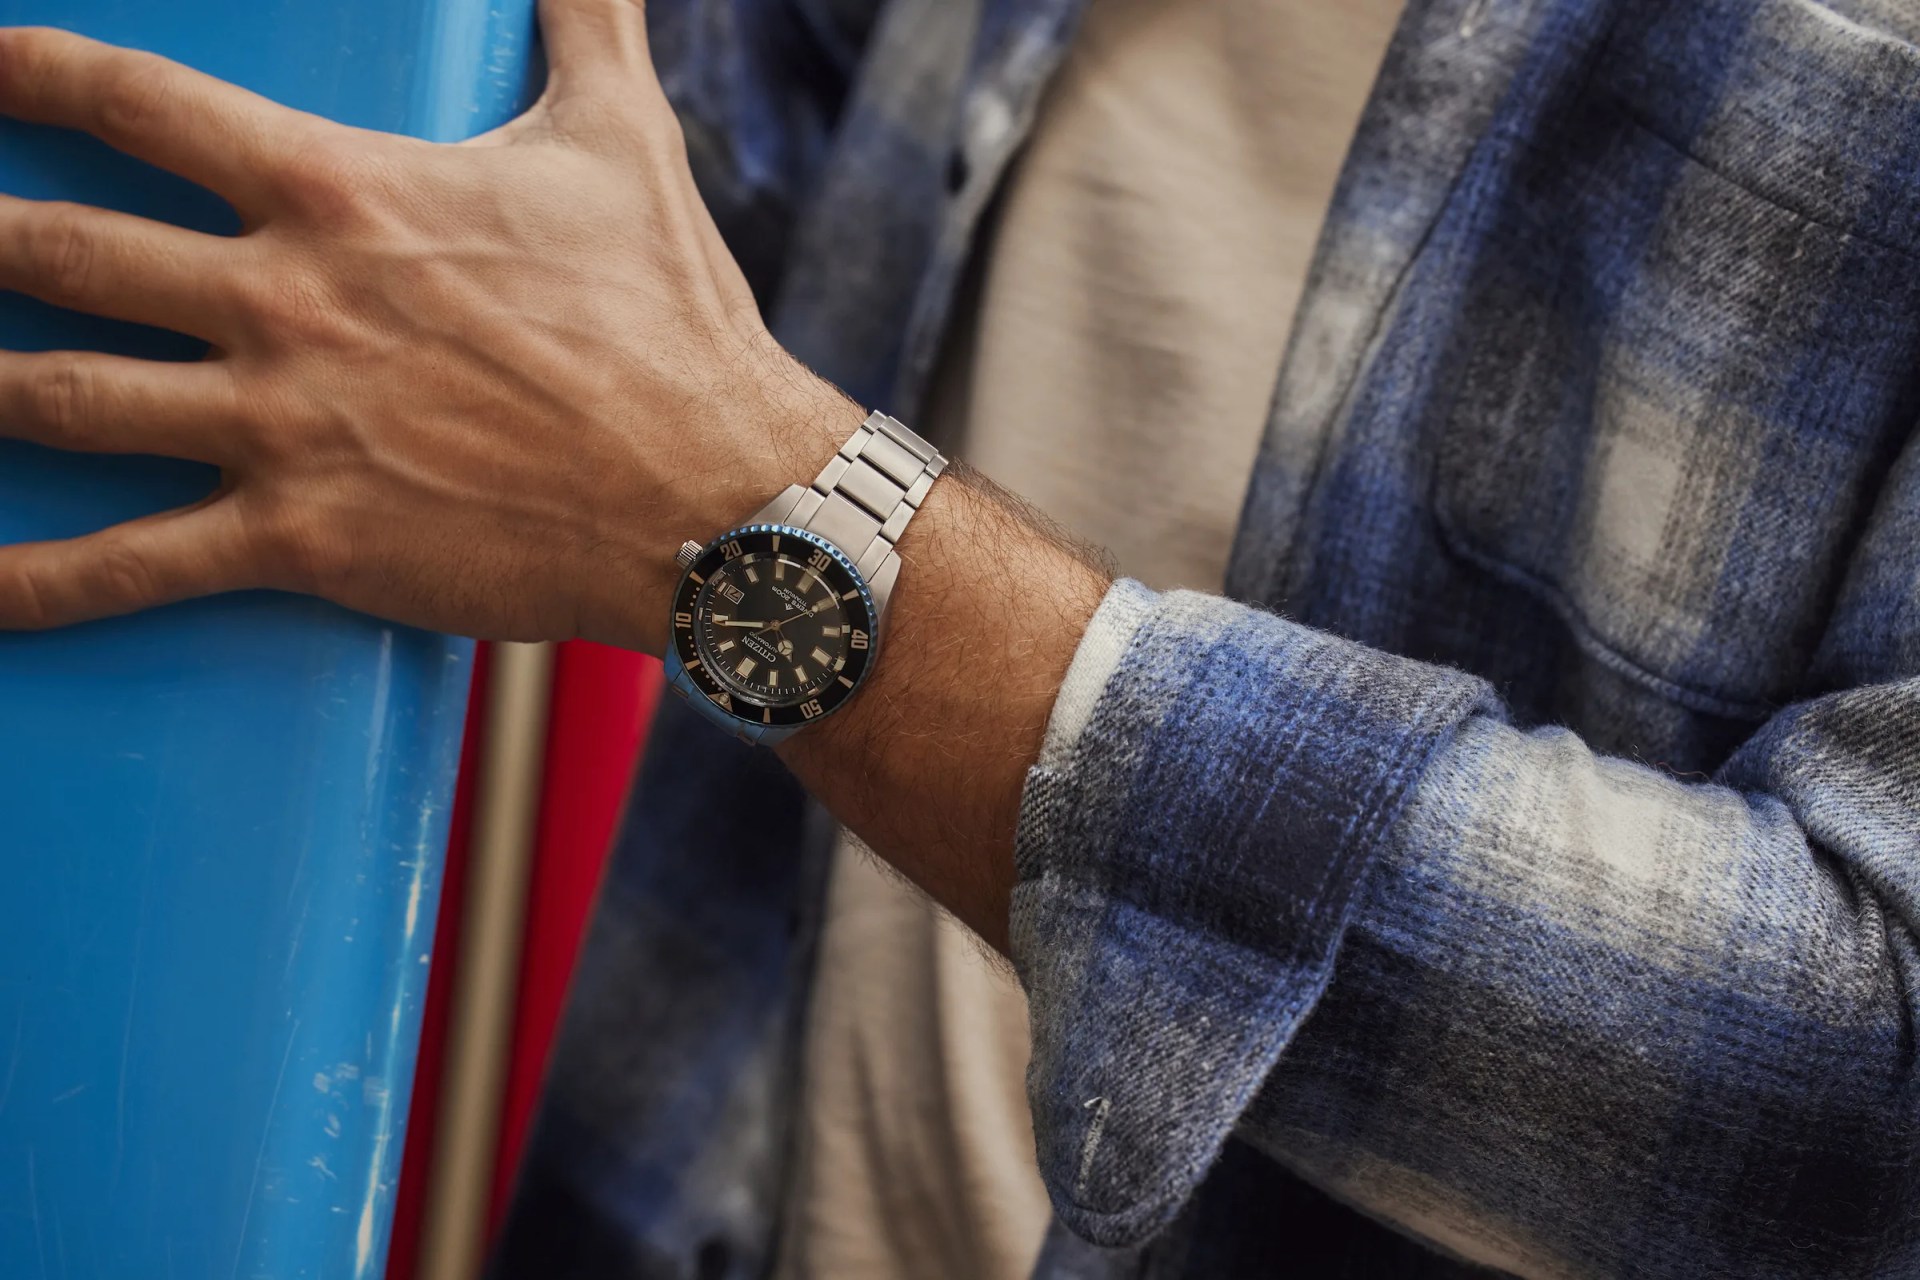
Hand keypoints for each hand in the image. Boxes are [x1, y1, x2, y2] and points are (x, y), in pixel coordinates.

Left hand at [0, 4, 857, 649]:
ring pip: (64, 399)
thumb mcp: (624, 137)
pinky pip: (131, 563)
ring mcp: (283, 424)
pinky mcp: (304, 538)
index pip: (136, 102)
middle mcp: (285, 300)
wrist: (713, 492)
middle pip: (62, 250)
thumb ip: (585, 14)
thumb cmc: (671, 319)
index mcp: (341, 190)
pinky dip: (33, 583)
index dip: (27, 74)